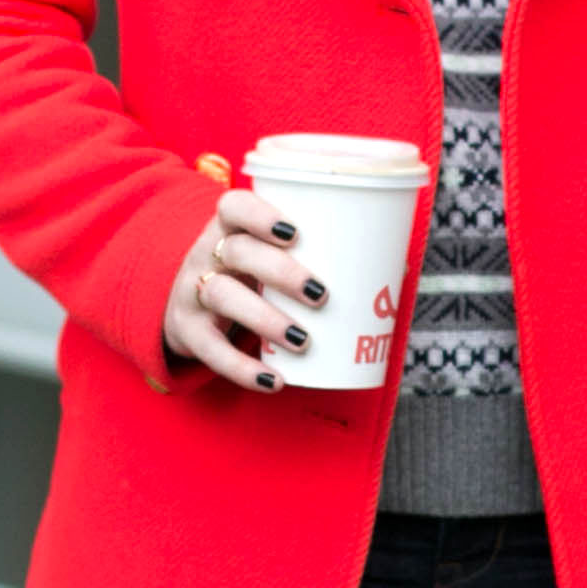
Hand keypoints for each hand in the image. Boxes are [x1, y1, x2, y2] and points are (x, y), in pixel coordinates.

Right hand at [163, 189, 328, 389]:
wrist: (187, 309)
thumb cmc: (251, 276)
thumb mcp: (269, 257)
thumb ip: (321, 257)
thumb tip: (398, 269)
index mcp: (230, 227)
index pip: (233, 206)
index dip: (259, 214)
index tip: (294, 232)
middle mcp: (207, 254)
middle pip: (237, 251)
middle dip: (280, 271)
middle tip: (321, 294)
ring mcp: (193, 292)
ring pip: (222, 296)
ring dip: (265, 319)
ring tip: (303, 340)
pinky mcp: (189, 332)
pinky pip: (211, 350)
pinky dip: (242, 368)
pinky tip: (274, 380)